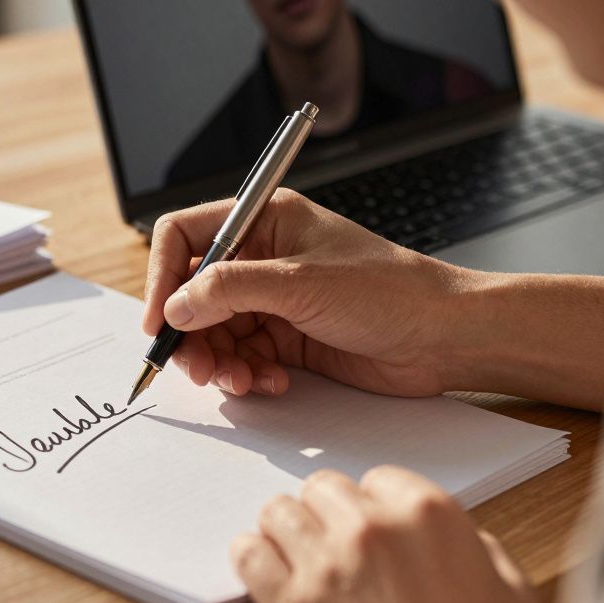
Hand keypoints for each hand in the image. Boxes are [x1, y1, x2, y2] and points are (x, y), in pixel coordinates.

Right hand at [142, 189, 479, 396]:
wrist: (444, 337)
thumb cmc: (389, 290)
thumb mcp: (300, 283)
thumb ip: (229, 290)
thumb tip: (175, 306)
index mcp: (264, 220)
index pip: (186, 237)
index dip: (163, 277)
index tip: (159, 320)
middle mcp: (263, 257)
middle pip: (193, 292)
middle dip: (190, 333)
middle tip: (196, 368)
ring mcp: (274, 299)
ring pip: (215, 331)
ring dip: (219, 361)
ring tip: (241, 381)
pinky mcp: (288, 338)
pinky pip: (243, 357)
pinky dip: (247, 375)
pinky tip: (270, 383)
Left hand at [231, 467, 541, 602]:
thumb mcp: (510, 595)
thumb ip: (477, 549)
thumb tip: (457, 539)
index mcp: (427, 515)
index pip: (378, 479)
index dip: (379, 509)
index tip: (382, 533)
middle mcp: (369, 530)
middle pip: (323, 489)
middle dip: (331, 515)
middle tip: (343, 547)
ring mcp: (324, 566)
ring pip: (278, 511)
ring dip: (290, 532)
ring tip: (305, 559)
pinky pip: (248, 553)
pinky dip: (257, 561)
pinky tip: (273, 576)